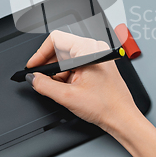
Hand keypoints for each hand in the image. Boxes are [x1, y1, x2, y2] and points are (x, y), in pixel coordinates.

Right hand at [26, 30, 140, 131]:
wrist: (122, 118)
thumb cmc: (106, 106)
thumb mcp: (68, 96)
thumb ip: (44, 85)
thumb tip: (33, 78)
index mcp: (89, 49)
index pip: (56, 39)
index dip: (40, 53)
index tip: (33, 66)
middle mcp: (94, 48)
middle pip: (61, 48)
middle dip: (50, 66)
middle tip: (41, 80)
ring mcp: (97, 56)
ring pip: (67, 58)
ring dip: (59, 73)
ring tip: (61, 89)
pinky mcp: (97, 64)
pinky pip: (76, 64)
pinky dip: (67, 75)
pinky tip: (69, 88)